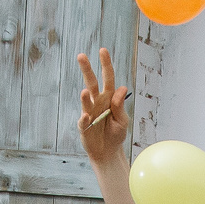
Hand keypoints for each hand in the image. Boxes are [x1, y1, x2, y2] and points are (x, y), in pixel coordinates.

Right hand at [77, 48, 130, 162]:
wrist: (109, 153)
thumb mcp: (123, 120)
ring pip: (86, 101)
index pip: (108, 78)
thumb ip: (120, 105)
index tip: (102, 51)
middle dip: (87, 70)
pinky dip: (85, 118)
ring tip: (85, 91)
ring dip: (85, 97)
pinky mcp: (84, 127)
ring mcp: (89, 113)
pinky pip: (84, 121)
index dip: (106, 64)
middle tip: (81, 56)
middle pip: (92, 83)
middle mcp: (97, 102)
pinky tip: (87, 116)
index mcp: (109, 98)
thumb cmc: (116, 134)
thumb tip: (122, 88)